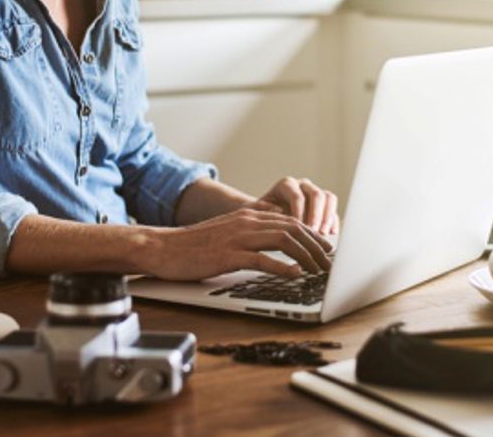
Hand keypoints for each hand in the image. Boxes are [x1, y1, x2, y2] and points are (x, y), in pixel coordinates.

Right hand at [140, 208, 334, 280]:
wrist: (162, 247)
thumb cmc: (194, 245)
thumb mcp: (228, 232)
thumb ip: (252, 232)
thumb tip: (276, 239)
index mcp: (249, 216)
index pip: (291, 221)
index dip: (312, 235)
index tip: (326, 249)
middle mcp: (247, 222)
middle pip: (293, 228)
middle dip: (316, 246)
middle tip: (330, 262)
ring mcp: (238, 237)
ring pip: (283, 240)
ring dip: (306, 256)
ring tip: (319, 271)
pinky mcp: (228, 255)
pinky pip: (261, 259)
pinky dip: (282, 267)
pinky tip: (294, 276)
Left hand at [249, 177, 339, 237]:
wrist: (264, 217)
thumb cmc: (258, 215)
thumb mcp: (254, 212)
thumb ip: (262, 210)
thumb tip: (279, 211)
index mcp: (286, 185)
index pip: (297, 195)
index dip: (299, 212)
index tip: (299, 228)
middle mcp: (302, 185)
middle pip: (316, 194)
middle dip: (317, 214)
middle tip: (314, 232)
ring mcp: (314, 194)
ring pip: (328, 198)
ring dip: (328, 216)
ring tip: (324, 234)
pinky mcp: (323, 206)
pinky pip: (333, 210)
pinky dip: (333, 221)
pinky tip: (332, 234)